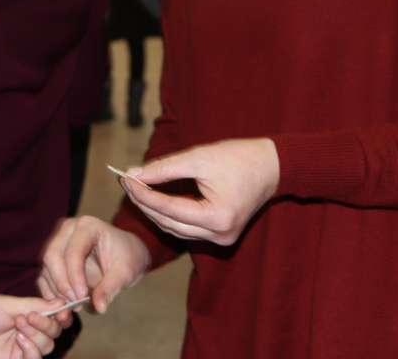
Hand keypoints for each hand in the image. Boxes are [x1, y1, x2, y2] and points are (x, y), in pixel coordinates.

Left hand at [0, 295, 69, 358]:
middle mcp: (32, 333)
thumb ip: (37, 305)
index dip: (63, 316)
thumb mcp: (11, 305)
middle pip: (55, 334)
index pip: (56, 319)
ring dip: (36, 334)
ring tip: (19, 323)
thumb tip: (62, 302)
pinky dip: (31, 349)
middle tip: (29, 316)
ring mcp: (25, 348)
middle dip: (46, 324)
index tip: (63, 311)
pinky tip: (19, 338)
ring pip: (47, 346)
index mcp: (32, 316)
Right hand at [38, 216, 149, 314]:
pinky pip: (44, 277)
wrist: (125, 254)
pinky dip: (51, 294)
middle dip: (62, 283)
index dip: (74, 275)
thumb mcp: (126, 272)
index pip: (73, 250)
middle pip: (52, 256)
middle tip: (75, 304)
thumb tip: (98, 307)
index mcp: (87, 226)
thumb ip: (111, 288)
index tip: (82, 296)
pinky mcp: (53, 259)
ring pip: (46, 268)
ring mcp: (57, 243)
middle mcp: (67, 230)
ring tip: (71, 309)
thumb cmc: (127, 257)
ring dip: (55, 291)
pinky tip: (63, 307)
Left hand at [122, 138, 279, 245]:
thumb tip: (134, 174)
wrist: (271, 167)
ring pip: (175, 229)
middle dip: (145, 202)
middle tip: (127, 181)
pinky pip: (187, 228)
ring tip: (137, 188)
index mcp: (217, 217)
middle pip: (169, 222)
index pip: (168, 208)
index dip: (143, 193)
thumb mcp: (198, 158)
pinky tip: (156, 198)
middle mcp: (220, 234)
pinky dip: (170, 215)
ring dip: (155, 210)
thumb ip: (164, 168)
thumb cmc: (238, 158)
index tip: (125, 178)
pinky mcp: (221, 236)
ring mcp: (222, 239)